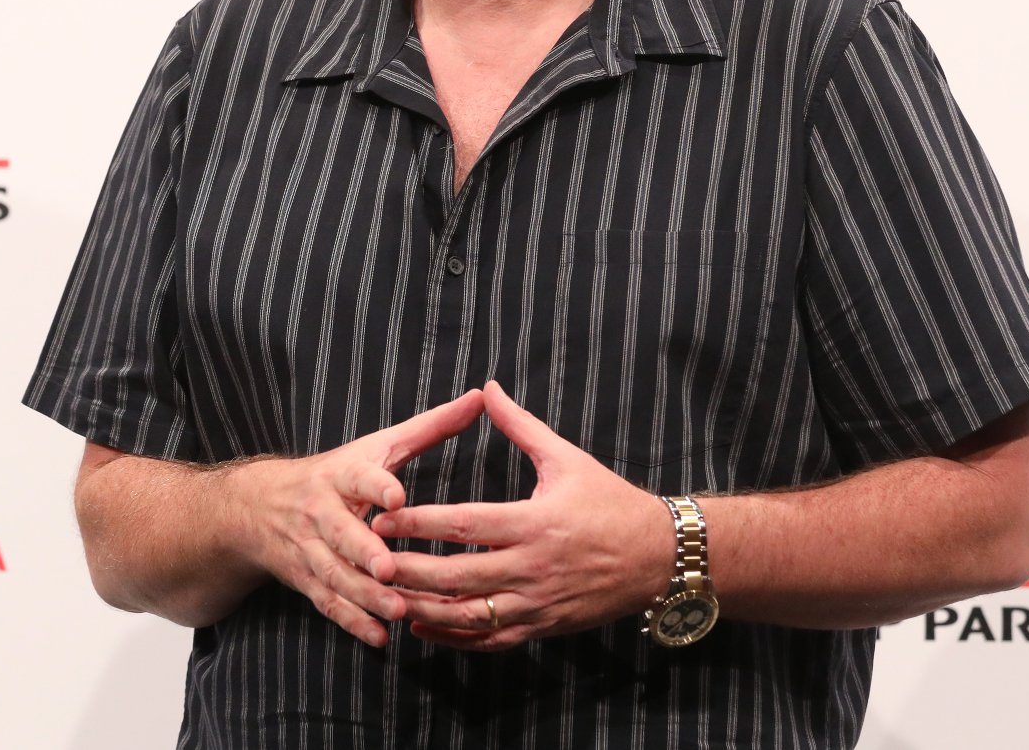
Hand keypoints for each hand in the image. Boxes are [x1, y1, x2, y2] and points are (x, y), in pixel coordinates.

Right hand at [226, 389, 483, 647]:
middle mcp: (320, 511)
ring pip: (334, 573)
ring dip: (363, 594)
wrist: (260, 506)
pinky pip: (327, 602)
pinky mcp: (306, 578)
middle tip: (390, 568)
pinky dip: (352, 621)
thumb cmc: (337, 473)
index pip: (358, 478)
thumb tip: (481, 396)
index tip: (397, 497)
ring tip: (396, 609)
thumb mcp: (378, 446)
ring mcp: (309, 548)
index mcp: (341, 474)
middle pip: (340, 533)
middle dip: (363, 551)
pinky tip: (380, 637)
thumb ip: (430, 427)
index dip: (376, 486)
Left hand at [370, 380, 673, 651]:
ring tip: (385, 595)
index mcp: (534, 522)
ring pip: (467, 614)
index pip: (464, 524)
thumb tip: (487, 388)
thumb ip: (519, 426)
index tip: (382, 516)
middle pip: (456, 576)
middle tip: (369, 559)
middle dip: (408, 569)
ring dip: (422, 607)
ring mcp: (537, 604)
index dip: (418, 522)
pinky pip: (490, 639)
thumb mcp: (566, 458)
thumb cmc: (611, 502)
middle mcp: (533, 567)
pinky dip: (453, 635)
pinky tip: (422, 625)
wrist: (659, 557)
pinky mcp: (542, 628)